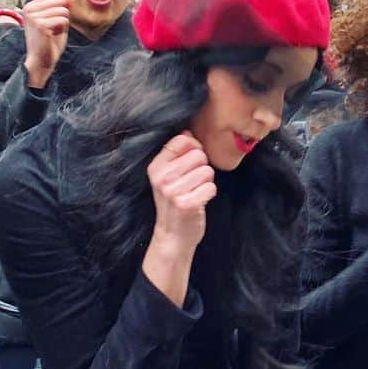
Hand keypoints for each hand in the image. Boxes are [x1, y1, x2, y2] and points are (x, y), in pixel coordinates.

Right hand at [22, 0, 72, 88]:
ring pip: (63, 10)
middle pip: (59, 0)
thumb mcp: (58, 22)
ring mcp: (33, 16)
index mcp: (30, 6)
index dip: (61, 6)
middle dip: (63, 14)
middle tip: (54, 28)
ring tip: (52, 32)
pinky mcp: (40, 25)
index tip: (53, 20)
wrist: (41, 60)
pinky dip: (63, 28)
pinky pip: (63, 19)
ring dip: (63, 23)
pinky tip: (53, 36)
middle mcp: (29, 8)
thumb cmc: (49, 42)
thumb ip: (63, 8)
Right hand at [147, 134, 215, 254]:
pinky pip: (211, 187)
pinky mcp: (187, 204)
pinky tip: (199, 201)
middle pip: (199, 155)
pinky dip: (210, 194)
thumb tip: (187, 132)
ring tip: (195, 192)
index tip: (192, 162)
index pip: (182, 140)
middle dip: (202, 167)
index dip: (194, 148)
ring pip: (207, 171)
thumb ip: (176, 155)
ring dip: (206, 182)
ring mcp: (173, 192)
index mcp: (156, 167)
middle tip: (193, 182)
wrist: (173, 236)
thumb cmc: (174, 203)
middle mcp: (162, 178)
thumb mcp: (167, 177)